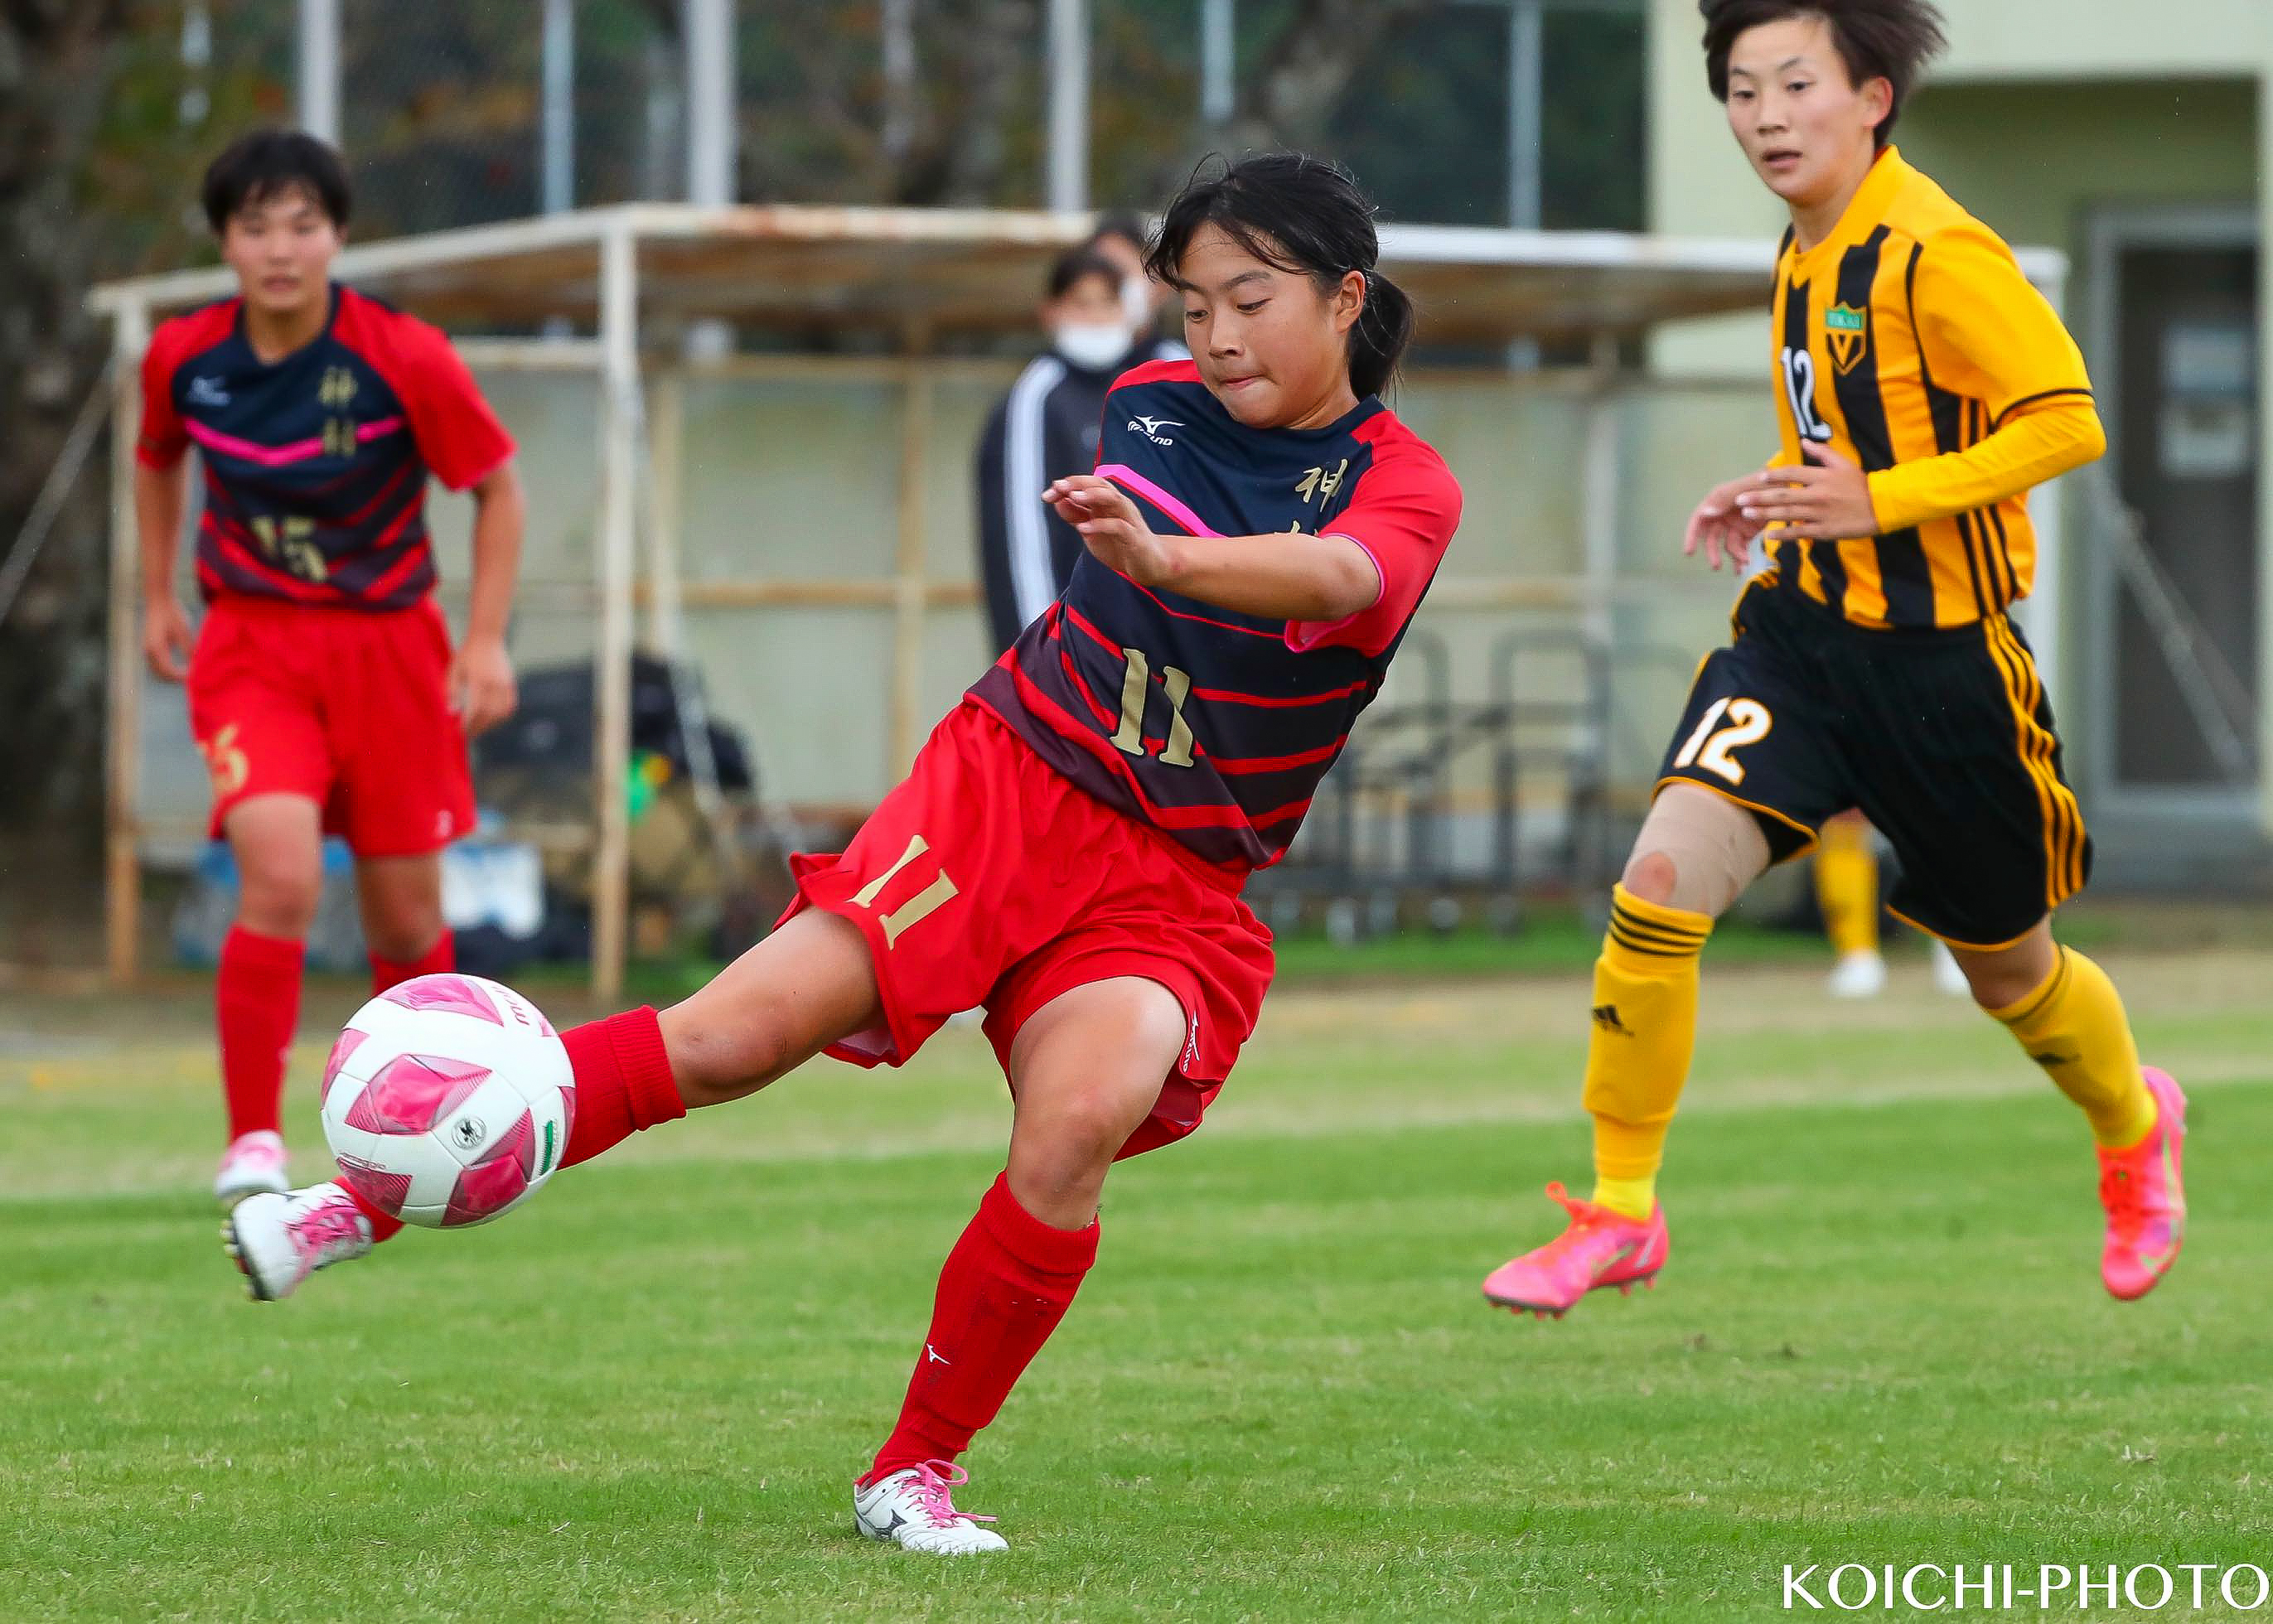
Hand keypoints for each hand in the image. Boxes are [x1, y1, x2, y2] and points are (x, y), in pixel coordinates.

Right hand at [142, 596, 192, 681]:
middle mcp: (148, 651)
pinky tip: (178, 667)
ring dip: (169, 675)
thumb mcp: (184, 632)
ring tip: (186, 674)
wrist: (159, 601)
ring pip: (156, 670)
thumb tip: (196, 665)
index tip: (193, 678)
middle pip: (160, 674)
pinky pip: (155, 664)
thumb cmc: (172, 614)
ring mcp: (146, 649)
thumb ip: (188, 649)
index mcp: (156, 648)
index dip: (181, 677)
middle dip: (175, 678)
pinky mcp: (148, 646)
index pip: (168, 670)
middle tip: (191, 679)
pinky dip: (166, 669)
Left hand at [449, 634, 517, 736]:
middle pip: (489, 714)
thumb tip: (451, 712)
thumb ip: (452, 691)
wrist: (487, 638)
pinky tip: (492, 719)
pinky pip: (509, 706)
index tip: (460, 732)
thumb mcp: (454, 671)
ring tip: (479, 728)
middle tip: (468, 734)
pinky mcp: (511, 684)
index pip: (476, 710)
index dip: (469, 724)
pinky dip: (501, 716)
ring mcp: (506, 685)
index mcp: (479, 681)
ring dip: (490, 724)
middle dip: (478, 727)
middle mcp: (495, 684)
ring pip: (501, 713)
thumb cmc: (467, 654)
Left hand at [1043, 474, 1180, 587]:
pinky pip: (1118, 526)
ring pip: (1113, 498)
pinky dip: (1100, 526)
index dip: (1068, 485)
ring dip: (1093, 495)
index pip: (1088, 485)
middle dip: (1078, 484)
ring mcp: (1128, 519)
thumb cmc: (1122, 545)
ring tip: (1074, 497)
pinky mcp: (1134, 537)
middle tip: (1059, 487)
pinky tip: (1084, 529)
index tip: (1049, 492)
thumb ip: (1077, 515)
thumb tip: (1058, 501)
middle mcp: (1119, 506)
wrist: (1150, 564)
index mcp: (1108, 503)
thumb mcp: (1092, 530)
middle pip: (1101, 485)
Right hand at [1682, 472, 1766, 571]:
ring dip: (1734, 555)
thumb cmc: (1766, 480)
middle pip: (1712, 536)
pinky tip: (1742, 567)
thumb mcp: (1747, 485)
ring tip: (1745, 562)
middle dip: (1713, 551)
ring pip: (1727, 544)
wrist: (1787, 485)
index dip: (1692, 535)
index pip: (1699, 519)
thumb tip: (1705, 512)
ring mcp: (1735, 524)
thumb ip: (1725, 497)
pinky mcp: (1748, 532)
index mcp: (1718, 500)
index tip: (1689, 552)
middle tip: (1716, 566)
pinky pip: (1741, 547)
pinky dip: (1741, 558)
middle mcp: (1723, 514)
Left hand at [1734, 442, 1880, 541]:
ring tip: (1747, 513)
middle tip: (1740, 499)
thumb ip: (1822, 453)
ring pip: (1787, 514)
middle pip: (1783, 495)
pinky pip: (1799, 532)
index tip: (1759, 478)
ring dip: (1764, 514)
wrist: (1882, 507)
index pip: (1792, 473)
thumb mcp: (1844, 464)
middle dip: (1759, 497)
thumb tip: (1804, 441)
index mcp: (1822, 476)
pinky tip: (1768, 535)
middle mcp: (1818, 494)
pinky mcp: (1824, 530)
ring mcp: (1820, 514)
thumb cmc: (1861, 484)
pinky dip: (1783, 534)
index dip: (1774, 476)